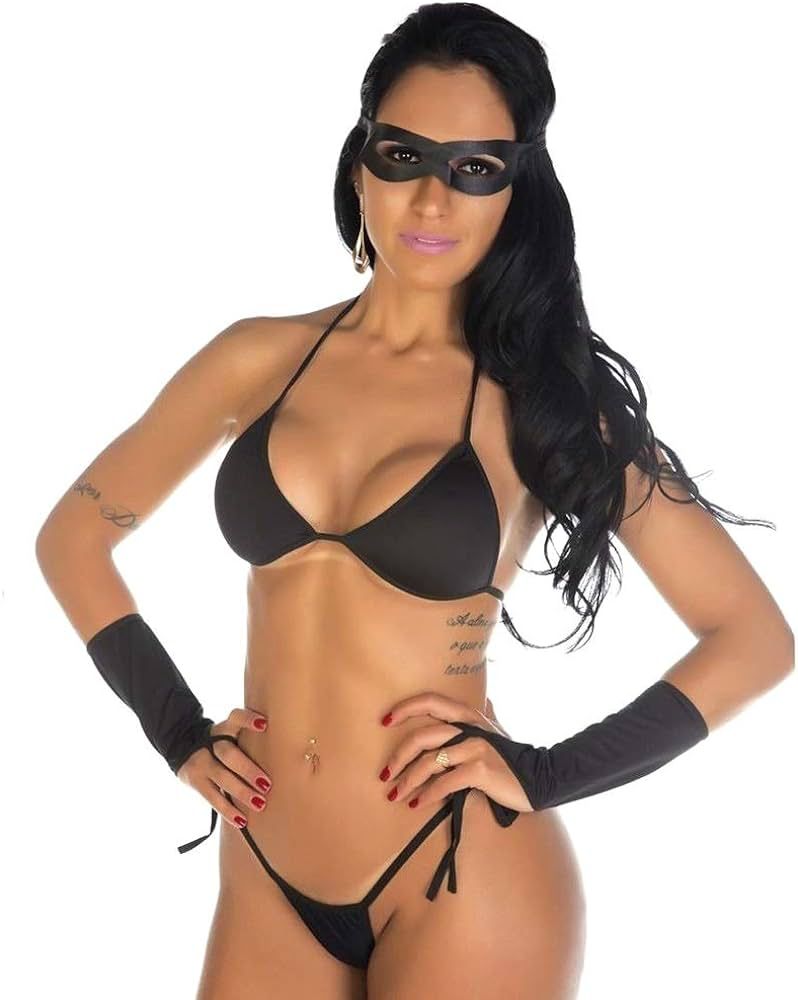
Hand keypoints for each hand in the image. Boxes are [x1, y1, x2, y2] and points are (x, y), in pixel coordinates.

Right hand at [178, 707, 272, 828]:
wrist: (182, 746)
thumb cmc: (222, 743)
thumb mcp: (230, 734)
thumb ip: (249, 739)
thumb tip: (287, 751)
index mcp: (223, 728)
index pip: (235, 718)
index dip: (248, 719)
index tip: (264, 724)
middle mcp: (211, 742)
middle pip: (228, 754)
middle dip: (247, 770)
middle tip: (267, 784)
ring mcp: (200, 762)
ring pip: (221, 777)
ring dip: (241, 792)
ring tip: (259, 804)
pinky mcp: (195, 781)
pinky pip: (211, 797)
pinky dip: (227, 810)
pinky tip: (241, 820)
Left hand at [380, 692, 531, 814]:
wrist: (542, 779)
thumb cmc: (514, 758)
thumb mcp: (498, 731)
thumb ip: (488, 716)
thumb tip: (487, 699)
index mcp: (469, 716)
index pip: (431, 702)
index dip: (406, 708)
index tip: (385, 720)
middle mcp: (470, 728)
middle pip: (423, 736)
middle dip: (399, 757)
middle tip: (385, 774)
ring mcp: (475, 748)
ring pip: (430, 762)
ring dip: (408, 781)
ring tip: (396, 795)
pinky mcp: (480, 771)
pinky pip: (445, 782)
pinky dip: (428, 795)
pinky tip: (418, 804)